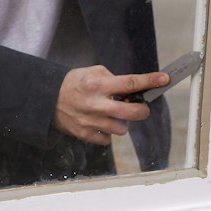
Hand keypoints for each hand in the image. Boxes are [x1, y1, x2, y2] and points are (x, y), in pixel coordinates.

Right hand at [53, 66, 167, 144]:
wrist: (47, 99)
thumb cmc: (72, 83)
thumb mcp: (91, 72)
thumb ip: (111, 78)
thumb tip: (131, 88)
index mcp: (98, 84)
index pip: (129, 83)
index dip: (149, 81)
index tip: (164, 79)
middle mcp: (96, 104)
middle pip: (131, 112)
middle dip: (142, 110)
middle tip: (141, 107)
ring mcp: (91, 121)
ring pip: (121, 129)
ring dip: (122, 122)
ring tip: (113, 115)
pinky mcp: (85, 134)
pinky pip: (107, 139)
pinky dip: (108, 133)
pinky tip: (101, 123)